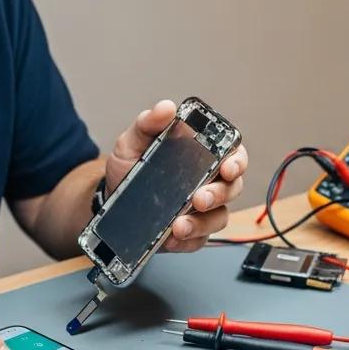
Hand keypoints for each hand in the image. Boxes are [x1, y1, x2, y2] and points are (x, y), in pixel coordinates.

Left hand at [105, 99, 249, 252]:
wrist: (112, 197)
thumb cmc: (131, 165)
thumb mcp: (133, 141)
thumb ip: (148, 123)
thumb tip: (166, 108)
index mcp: (203, 155)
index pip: (233, 154)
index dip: (236, 161)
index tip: (226, 167)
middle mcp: (209, 182)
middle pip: (231, 188)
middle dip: (218, 195)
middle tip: (199, 199)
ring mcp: (203, 210)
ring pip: (219, 218)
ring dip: (202, 223)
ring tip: (180, 226)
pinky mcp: (192, 233)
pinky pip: (198, 240)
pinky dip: (187, 241)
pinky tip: (171, 238)